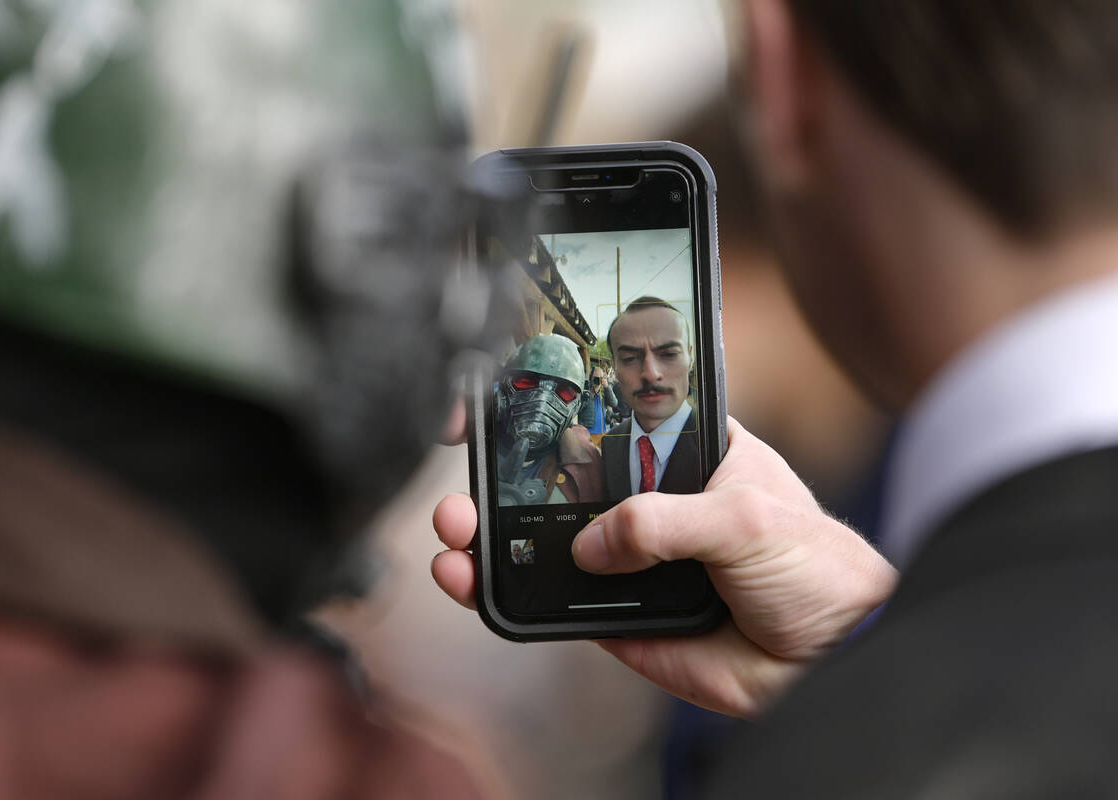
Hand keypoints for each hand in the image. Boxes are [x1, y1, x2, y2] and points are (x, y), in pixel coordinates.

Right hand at [431, 414, 896, 717]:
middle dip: (506, 478)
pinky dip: (513, 590)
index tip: (504, 399)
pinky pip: (556, 600)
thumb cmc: (816, 567)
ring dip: (495, 535)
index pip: (611, 419)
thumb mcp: (746, 518)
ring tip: (456, 533)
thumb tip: (593, 542)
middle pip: (564, 480)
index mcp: (687, 453)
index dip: (558, 408)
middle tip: (469, 480)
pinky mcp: (617, 613)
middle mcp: (651, 501)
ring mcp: (630, 558)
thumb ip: (664, 521)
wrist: (830, 660)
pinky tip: (476, 578)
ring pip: (549, 541)